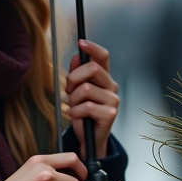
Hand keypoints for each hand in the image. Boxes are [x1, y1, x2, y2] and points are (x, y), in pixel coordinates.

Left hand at [65, 39, 118, 160]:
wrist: (89, 138)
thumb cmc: (83, 114)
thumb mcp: (76, 91)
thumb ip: (77, 74)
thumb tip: (77, 56)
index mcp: (104, 78)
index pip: (103, 56)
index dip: (93, 48)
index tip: (81, 43)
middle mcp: (111, 86)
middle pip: (92, 69)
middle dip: (73, 78)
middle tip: (68, 89)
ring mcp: (113, 100)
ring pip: (86, 89)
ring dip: (73, 99)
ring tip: (73, 106)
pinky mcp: (110, 114)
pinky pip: (86, 106)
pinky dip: (75, 112)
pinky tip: (76, 116)